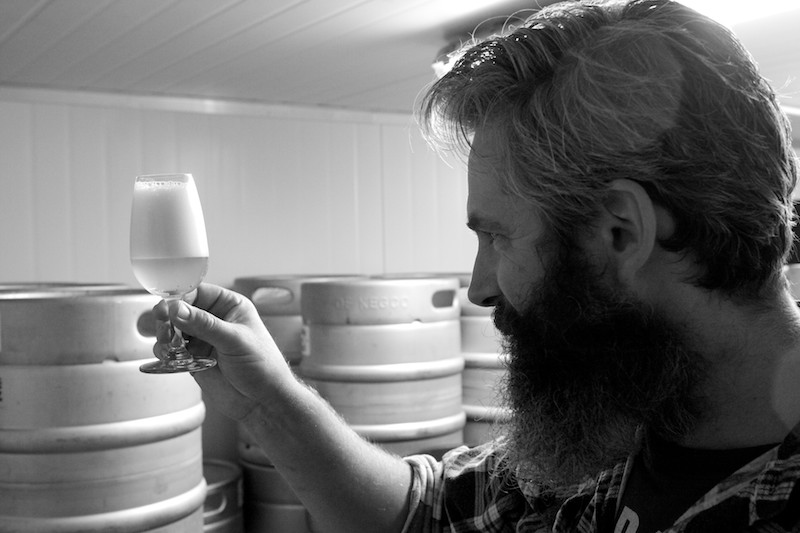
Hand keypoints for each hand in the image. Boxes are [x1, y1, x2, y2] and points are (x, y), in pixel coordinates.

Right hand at [152, 283, 293, 420]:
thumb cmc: (263, 366)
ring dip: (164, 336)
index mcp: (229, 306)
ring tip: (168, 346)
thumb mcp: (235, 340)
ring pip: (172, 329)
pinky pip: (172, 349)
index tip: (166, 309)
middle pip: (179, 309)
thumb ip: (205, 325)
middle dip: (168, 319)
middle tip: (164, 330)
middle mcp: (214, 319)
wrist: (263, 400)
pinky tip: (170, 357)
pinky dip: (166, 352)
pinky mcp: (194, 357)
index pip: (197, 292)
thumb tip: (177, 309)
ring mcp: (203, 338)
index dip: (178, 298)